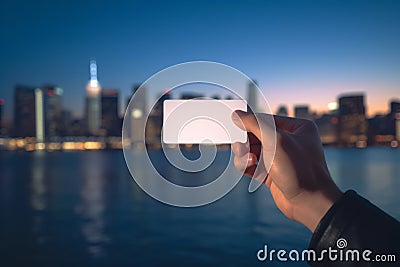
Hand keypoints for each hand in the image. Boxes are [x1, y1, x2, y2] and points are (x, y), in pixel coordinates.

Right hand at [231, 110, 341, 231]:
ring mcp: (281, 159)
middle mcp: (290, 142)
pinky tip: (246, 167)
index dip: (250, 122)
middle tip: (241, 146)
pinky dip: (247, 165)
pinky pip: (254, 166)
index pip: (267, 119)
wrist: (309, 203)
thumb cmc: (300, 169)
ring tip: (248, 159)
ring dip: (246, 154)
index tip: (234, 124)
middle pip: (258, 135)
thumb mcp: (276, 141)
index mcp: (298, 128)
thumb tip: (238, 115)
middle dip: (247, 141)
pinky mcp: (273, 174)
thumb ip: (255, 125)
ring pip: (254, 151)